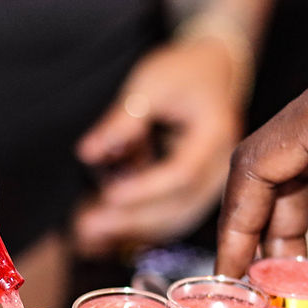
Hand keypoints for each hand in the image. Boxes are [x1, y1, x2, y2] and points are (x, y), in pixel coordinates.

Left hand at [72, 36, 245, 257]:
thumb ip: (121, 120)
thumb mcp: (150, 84)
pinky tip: (105, 234)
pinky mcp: (197, 196)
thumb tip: (88, 153)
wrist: (211, 75)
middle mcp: (220, 168)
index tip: (109, 194)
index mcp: (215, 135)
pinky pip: (170, 220)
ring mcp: (212, 186)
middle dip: (131, 219)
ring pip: (174, 221)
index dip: (145, 188)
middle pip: (178, 207)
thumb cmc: (181, 74)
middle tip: (86, 226)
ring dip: (131, 230)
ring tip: (88, 233)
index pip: (182, 173)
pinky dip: (139, 229)